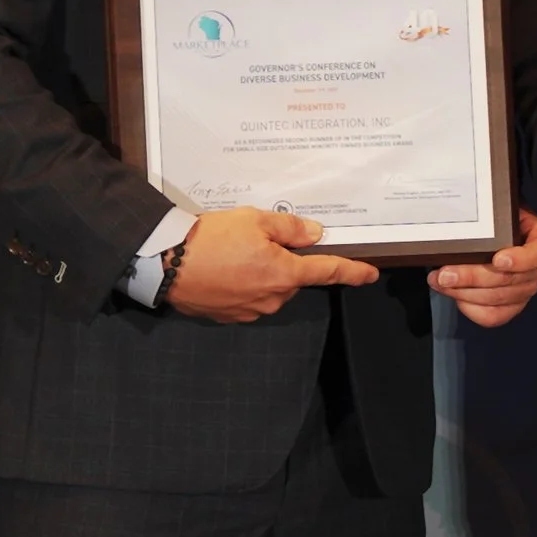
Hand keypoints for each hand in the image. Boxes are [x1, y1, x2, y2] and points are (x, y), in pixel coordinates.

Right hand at [167, 207, 378, 324]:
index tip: (370, 274)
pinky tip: (222, 269)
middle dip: (283, 261)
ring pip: (270, 289)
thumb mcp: (254, 220)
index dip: (352, 272)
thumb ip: (290, 229)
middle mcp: (273, 298)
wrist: (166, 263)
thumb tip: (315, 235)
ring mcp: (251, 311)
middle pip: (292, 278)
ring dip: (261, 273)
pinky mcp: (230, 317)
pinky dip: (241, 284)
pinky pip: (247, 298)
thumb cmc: (212, 238)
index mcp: (285, 274)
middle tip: (256, 240)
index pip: (328, 272)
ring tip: (231, 253)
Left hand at [430, 207, 536, 327]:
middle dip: (472, 278)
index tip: (497, 259)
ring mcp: (526, 290)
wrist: (498, 231)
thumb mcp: (500, 210)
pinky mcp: (512, 306)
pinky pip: (493, 316)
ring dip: (463, 293)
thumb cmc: (499, 220)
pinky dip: (471, 309)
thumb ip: (491, 216)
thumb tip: (460, 220)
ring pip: (496, 299)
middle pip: (508, 281)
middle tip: (445, 274)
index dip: (519, 260)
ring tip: (440, 281)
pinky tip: (456, 297)